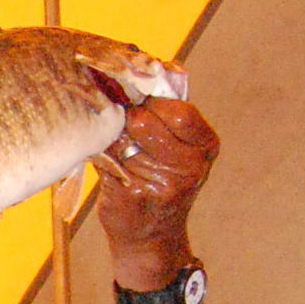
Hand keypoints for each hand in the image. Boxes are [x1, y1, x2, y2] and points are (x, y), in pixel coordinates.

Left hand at [92, 94, 217, 284]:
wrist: (152, 238)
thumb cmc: (162, 182)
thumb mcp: (180, 149)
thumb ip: (165, 113)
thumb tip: (133, 65)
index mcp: (205, 146)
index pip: (176, 110)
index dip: (151, 101)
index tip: (139, 102)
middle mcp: (188, 166)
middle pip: (143, 120)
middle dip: (127, 117)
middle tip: (121, 125)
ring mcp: (160, 182)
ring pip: (120, 137)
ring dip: (111, 136)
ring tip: (117, 147)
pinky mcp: (130, 194)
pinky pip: (105, 157)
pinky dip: (99, 154)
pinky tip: (107, 163)